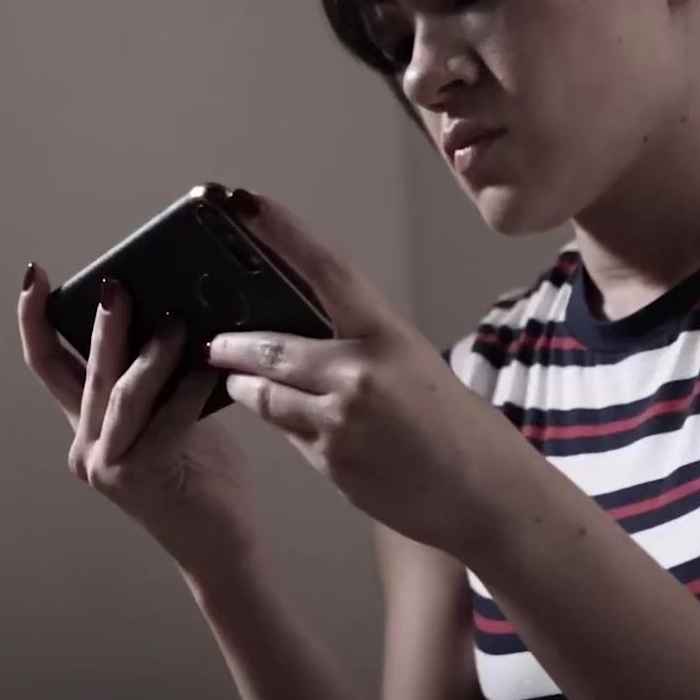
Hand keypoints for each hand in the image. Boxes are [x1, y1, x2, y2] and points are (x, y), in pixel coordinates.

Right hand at [16, 266, 260, 575]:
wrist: (221, 543)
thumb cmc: (202, 474)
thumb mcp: (170, 414)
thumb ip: (155, 377)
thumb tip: (166, 309)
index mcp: (87, 427)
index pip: (49, 366)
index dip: (34, 321)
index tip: (34, 278)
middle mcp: (85, 446)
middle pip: (85, 371)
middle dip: (101, 323)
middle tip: (116, 284)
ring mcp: (107, 465)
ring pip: (122, 392)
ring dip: (151, 353)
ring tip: (177, 322)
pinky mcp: (139, 477)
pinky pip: (165, 418)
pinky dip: (188, 388)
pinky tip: (209, 366)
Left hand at [205, 190, 532, 558]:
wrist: (485, 495)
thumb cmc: (455, 426)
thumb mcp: (414, 364)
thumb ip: (359, 348)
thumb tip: (300, 339)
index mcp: (389, 336)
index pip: (327, 270)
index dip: (283, 232)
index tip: (247, 204)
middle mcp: (360, 375)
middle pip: (272, 347)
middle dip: (233, 345)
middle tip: (214, 341)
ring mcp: (341, 423)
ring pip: (266, 396)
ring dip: (245, 387)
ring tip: (237, 380)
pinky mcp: (331, 464)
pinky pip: (287, 434)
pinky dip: (282, 424)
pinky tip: (294, 423)